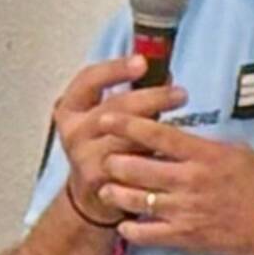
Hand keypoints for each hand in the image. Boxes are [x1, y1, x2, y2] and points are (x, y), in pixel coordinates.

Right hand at [49, 56, 184, 230]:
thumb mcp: (106, 115)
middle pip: (113, 109)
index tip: (143, 62)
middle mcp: (73, 131)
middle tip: (180, 94)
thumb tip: (165, 74)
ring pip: (124, 138)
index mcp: (71, 107)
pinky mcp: (99, 181)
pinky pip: (132, 165)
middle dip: (150, 98)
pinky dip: (152, 157)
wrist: (90, 193)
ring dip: (155, 129)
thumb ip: (129, 94)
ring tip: (182, 121)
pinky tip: (172, 152)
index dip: (116, 69)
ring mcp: (83, 157)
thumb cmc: (104, 143)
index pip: (89, 79)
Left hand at [108, 118, 253, 254]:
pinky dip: (130, 229)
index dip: (126, 125)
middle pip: (136, 167)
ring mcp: (186, 210)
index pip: (157, 134)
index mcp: (203, 154)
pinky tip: (125, 224)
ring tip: (105, 189)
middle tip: (103, 159)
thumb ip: (201, 144)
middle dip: (112, 162)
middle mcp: (190, 180)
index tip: (104, 119)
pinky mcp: (186, 236)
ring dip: (114, 193)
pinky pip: (146, 234)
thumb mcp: (235, 151)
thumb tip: (173, 133)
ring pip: (135, 200)